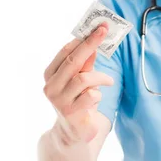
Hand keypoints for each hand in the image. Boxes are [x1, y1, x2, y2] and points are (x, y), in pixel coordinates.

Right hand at [43, 22, 113, 143]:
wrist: (74, 133)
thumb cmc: (78, 102)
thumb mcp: (81, 80)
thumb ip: (85, 64)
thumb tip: (94, 43)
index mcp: (51, 74)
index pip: (66, 51)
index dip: (83, 38)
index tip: (100, 27)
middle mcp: (51, 86)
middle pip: (73, 61)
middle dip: (91, 44)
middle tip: (105, 33)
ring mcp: (59, 101)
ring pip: (84, 79)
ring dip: (101, 77)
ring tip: (109, 81)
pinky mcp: (71, 113)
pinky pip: (91, 96)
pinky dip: (98, 94)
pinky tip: (97, 99)